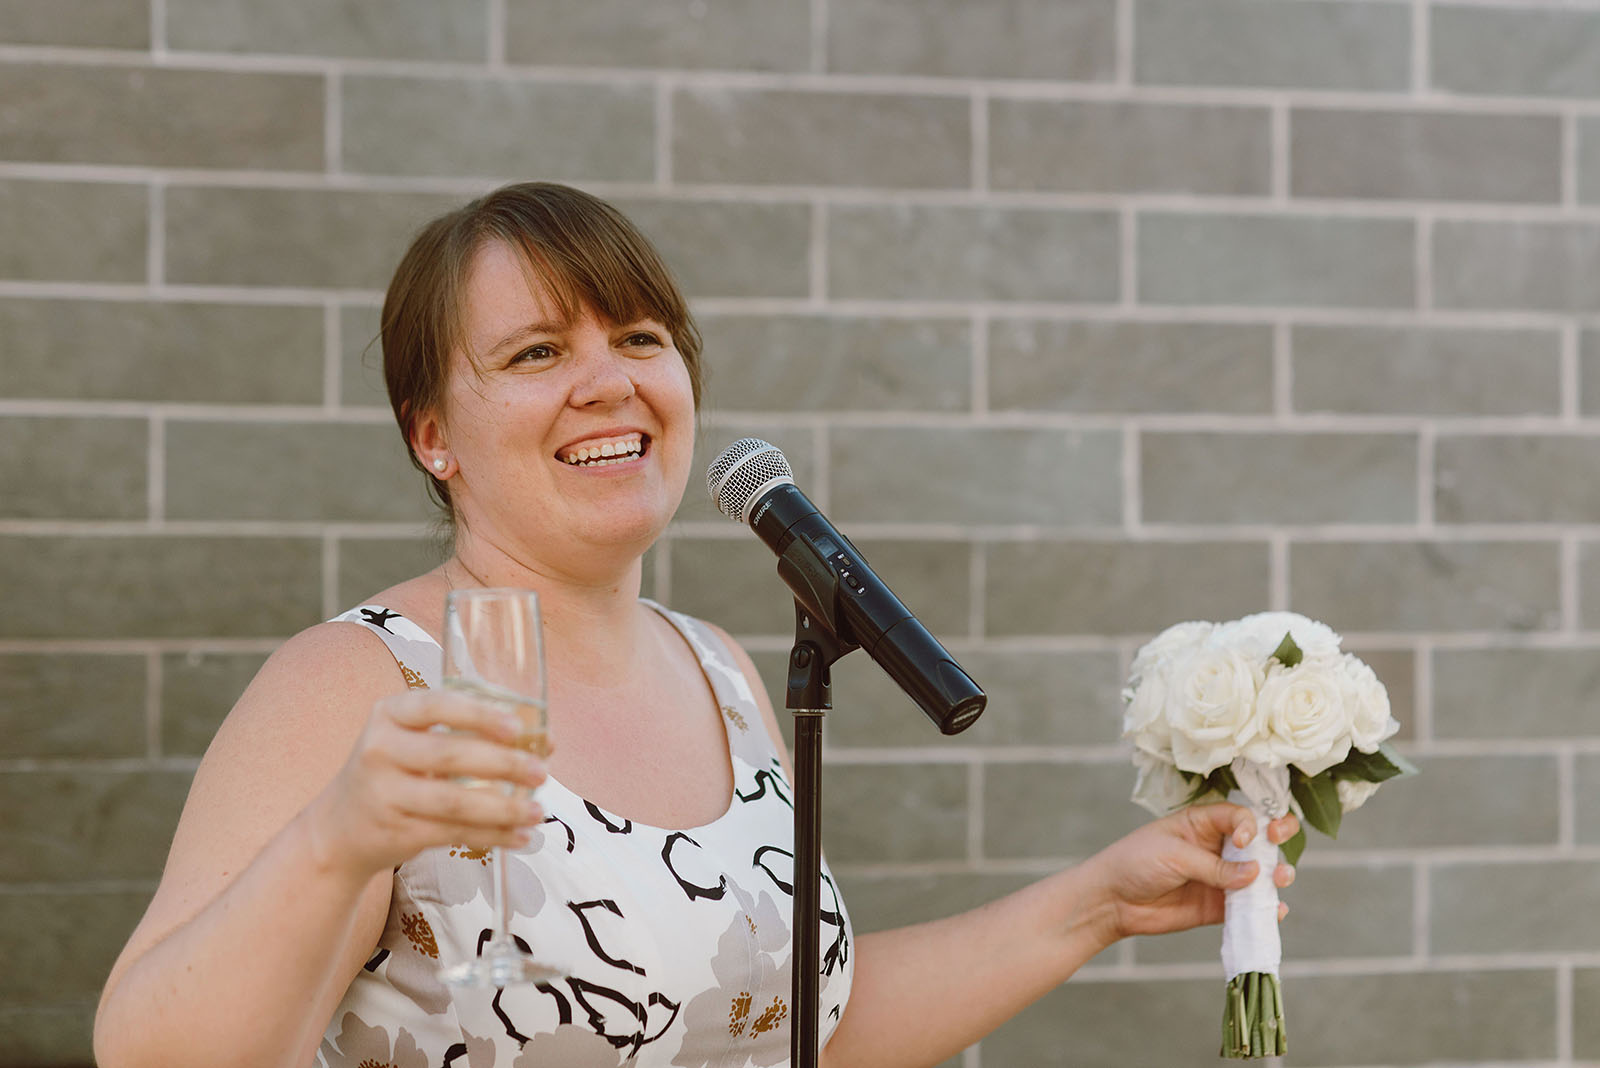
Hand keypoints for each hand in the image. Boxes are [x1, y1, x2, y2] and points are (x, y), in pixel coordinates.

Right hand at [303, 691, 549, 877]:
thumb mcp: (414, 740)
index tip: (517, 728)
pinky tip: (519, 835)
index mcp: (390, 714)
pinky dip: (491, 835)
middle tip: (542, 772)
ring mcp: (384, 793)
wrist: (339, 828)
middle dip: (504, 764)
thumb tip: (546, 742)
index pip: (436, 705)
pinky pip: (453, 833)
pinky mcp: (395, 831)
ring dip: (503, 807)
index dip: (479, 715)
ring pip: (454, 802)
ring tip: (538, 809)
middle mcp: (380, 750)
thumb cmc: (395, 772)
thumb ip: (469, 733)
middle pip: (450, 755)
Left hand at [1084, 803, 1297, 942]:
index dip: (1249, 824)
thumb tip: (1256, 873)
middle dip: (1277, 835)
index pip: (1239, 816)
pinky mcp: (1218, 906)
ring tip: (1282, 877)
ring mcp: (1221, 877)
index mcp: (1203, 823)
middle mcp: (1217, 847)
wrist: (1112, 900)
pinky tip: (1276, 910)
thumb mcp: (1173, 855)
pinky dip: (1265, 909)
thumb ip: (1214, 866)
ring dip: (1277, 874)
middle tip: (1280, 839)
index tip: (1243, 840)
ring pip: (1259, 874)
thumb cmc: (1136, 862)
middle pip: (1258, 839)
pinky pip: (1248, 907)